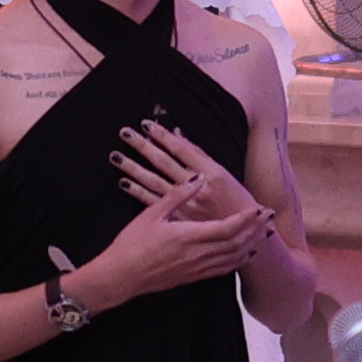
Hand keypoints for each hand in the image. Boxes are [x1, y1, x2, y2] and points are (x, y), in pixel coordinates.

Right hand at [82, 176, 275, 307]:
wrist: (121, 277)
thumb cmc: (131, 244)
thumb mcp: (151, 214)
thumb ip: (177, 196)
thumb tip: (197, 178)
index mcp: (188, 237)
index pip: (227, 227)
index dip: (246, 218)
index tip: (259, 207)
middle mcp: (197, 255)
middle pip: (237, 243)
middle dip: (255, 230)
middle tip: (269, 217)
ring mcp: (196, 269)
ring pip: (233, 258)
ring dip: (251, 244)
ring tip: (263, 233)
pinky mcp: (193, 277)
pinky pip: (223, 269)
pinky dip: (238, 260)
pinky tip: (245, 254)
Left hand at [113, 120, 259, 227]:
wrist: (245, 237)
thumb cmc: (236, 202)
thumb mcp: (223, 174)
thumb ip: (199, 154)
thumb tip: (178, 134)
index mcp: (211, 173)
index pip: (181, 149)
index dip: (163, 136)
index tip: (146, 124)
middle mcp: (196, 187)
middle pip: (164, 162)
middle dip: (143, 146)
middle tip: (125, 133)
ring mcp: (184, 204)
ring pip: (154, 181)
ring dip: (133, 167)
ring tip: (116, 155)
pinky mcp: (177, 219)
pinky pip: (153, 202)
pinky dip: (137, 192)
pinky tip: (123, 182)